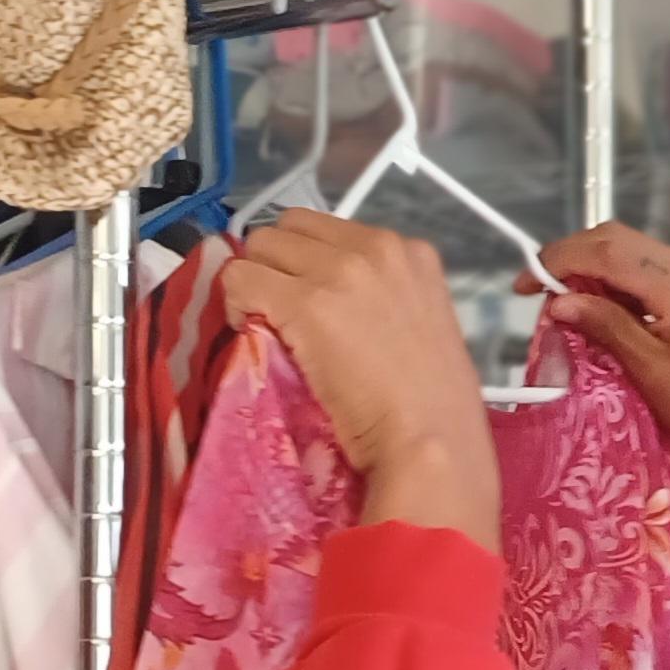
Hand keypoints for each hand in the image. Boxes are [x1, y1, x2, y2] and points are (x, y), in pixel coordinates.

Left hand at [224, 211, 500, 549]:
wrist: (431, 442)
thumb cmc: (434, 410)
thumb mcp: (424, 328)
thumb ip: (386, 298)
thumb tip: (338, 304)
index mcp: (411, 253)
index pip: (331, 229)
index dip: (306, 261)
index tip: (306, 298)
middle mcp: (377, 247)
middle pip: (290, 227)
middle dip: (277, 265)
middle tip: (278, 310)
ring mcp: (339, 272)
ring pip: (259, 246)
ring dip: (254, 282)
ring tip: (264, 324)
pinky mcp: (305, 302)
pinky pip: (240, 279)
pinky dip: (234, 303)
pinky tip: (248, 333)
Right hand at [537, 223, 669, 528]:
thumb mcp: (648, 368)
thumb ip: (605, 326)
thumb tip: (559, 302)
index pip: (607, 250)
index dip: (558, 260)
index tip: (525, 283)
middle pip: (616, 240)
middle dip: (571, 258)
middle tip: (540, 293)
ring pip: (629, 250)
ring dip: (591, 268)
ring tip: (564, 303)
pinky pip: (646, 268)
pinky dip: (614, 280)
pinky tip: (597, 308)